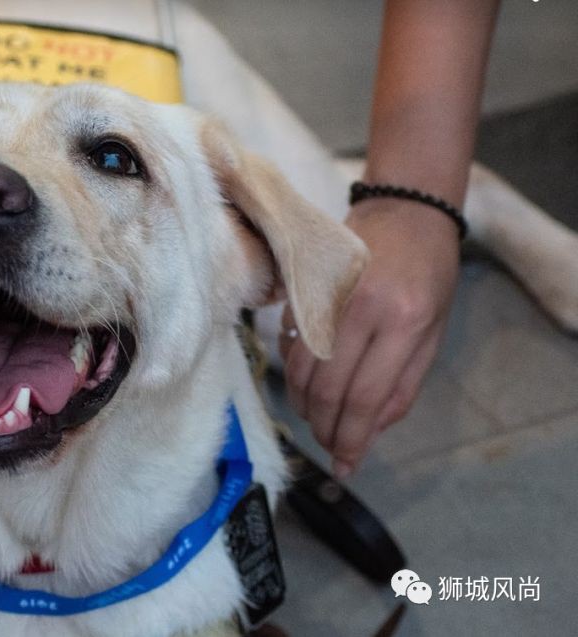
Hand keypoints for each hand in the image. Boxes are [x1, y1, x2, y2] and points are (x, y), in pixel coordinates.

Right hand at [279, 199, 460, 476]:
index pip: (367, 396)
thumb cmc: (429, 273)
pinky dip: (295, 374)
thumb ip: (403, 385)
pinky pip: (290, 344)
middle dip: (325, 428)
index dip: (353, 438)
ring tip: (316, 422)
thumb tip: (370, 431)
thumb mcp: (433, 333)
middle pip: (328, 388)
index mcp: (404, 321)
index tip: (345, 465)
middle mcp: (361, 309)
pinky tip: (306, 387)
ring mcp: (327, 297)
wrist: (404, 211)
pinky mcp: (305, 290)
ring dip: (304, 406)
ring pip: (301, 370)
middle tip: (328, 447)